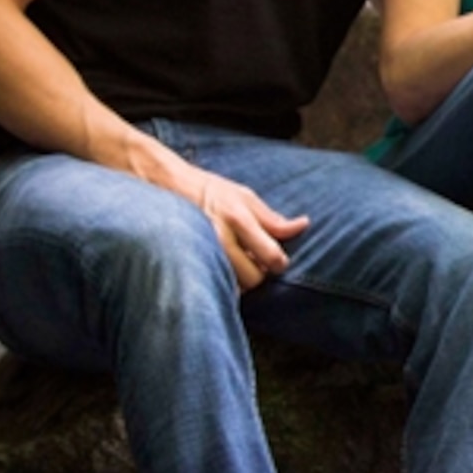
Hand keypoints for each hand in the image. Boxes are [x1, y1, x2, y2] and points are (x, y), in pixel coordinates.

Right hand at [183, 165, 308, 289]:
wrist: (169, 186)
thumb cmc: (212, 191)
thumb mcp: (246, 197)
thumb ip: (274, 219)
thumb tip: (303, 225)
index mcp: (239, 219)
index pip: (271, 256)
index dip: (279, 263)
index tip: (277, 261)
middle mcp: (220, 238)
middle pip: (253, 278)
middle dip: (258, 273)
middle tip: (253, 260)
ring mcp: (203, 251)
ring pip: (234, 285)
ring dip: (239, 278)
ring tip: (235, 261)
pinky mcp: (190, 260)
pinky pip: (214, 282)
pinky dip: (222, 279)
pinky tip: (221, 266)